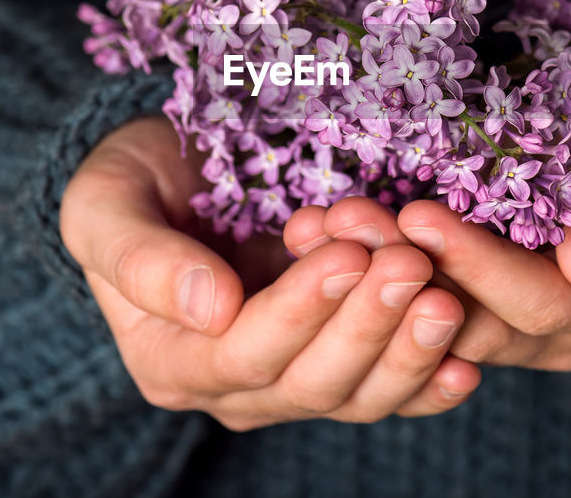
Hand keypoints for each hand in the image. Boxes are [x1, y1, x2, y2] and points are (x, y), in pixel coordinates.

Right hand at [59, 118, 480, 429]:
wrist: (173, 176)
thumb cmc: (132, 182)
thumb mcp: (106, 203)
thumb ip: (141, 257)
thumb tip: (210, 309)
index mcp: (171, 359)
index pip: (243, 354)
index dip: (299, 311)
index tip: (346, 254)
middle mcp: (232, 389)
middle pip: (309, 384)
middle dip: (365, 326)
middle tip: (410, 265)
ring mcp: (288, 380)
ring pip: (355, 395)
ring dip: (406, 352)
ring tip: (444, 299)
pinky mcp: (337, 361)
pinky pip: (386, 391)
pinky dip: (427, 383)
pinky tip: (464, 363)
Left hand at [285, 197, 570, 371]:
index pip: (539, 301)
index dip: (476, 265)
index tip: (417, 216)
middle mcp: (567, 336)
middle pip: (473, 320)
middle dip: (404, 267)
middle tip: (346, 218)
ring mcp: (515, 336)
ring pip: (431, 320)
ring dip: (372, 270)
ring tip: (319, 225)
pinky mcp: (470, 325)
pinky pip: (412, 314)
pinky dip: (365, 273)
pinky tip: (316, 238)